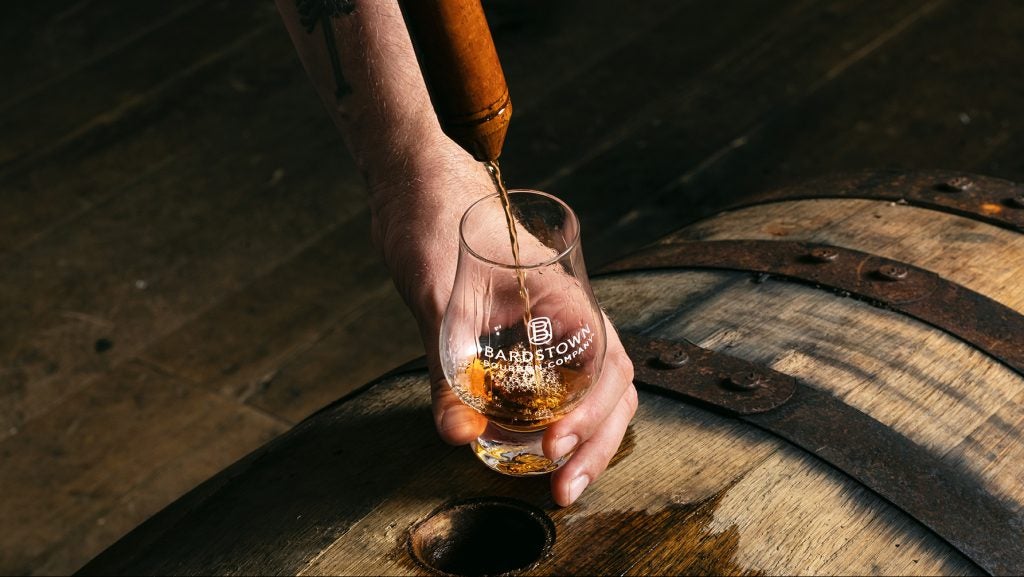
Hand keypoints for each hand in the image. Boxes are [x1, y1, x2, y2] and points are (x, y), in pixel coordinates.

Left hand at [369, 145, 636, 506]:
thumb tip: (456, 435)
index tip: (555, 446)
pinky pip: (565, 379)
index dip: (592, 414)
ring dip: (587, 436)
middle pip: (614, 386)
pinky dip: (562, 417)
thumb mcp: (435, 300)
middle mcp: (572, 312)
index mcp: (564, 296)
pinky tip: (537, 445)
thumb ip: (445, 367)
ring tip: (561, 481)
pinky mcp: (532, 330)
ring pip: (597, 386)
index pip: (608, 363)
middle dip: (597, 443)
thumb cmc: (435, 223)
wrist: (419, 183)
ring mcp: (556, 322)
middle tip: (564, 489)